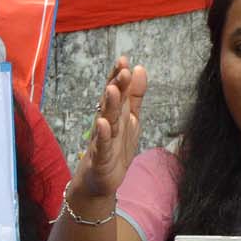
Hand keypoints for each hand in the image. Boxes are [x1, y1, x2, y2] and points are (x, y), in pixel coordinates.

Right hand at [75, 57, 147, 200]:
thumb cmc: (115, 148)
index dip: (118, 76)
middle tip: (122, 70)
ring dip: (109, 105)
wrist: (100, 181)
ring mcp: (102, 140)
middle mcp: (106, 123)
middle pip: (110, 102)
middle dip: (116, 85)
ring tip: (112, 90)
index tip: (123, 59)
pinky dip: (101, 134)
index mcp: (114, 114)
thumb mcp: (130, 119)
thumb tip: (140, 68)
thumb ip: (134, 96)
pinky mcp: (100, 158)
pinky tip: (103, 123)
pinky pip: (101, 145)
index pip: (116, 91)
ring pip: (106, 119)